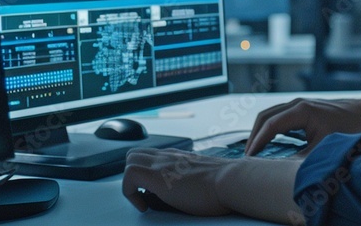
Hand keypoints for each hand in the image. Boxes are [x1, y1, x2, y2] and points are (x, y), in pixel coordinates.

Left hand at [122, 148, 302, 222]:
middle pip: (135, 154)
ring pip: (129, 160)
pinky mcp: (157, 176)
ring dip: (130, 180)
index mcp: (179, 157)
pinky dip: (129, 192)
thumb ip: (190, 178)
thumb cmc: (225, 185)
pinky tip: (143, 206)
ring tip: (142, 199)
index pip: (151, 154)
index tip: (151, 190)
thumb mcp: (204, 178)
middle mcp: (168, 156)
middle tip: (142, 192)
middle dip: (132, 173)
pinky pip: (128, 176)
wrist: (231, 181)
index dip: (145, 170)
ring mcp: (162, 164)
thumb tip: (179, 189)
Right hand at [245, 96, 360, 155]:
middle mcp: (301, 104)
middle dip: (254, 135)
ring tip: (256, 151)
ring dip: (263, 131)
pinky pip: (285, 118)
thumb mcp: (328, 149)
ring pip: (275, 115)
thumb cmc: (358, 129)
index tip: (248, 159)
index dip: (256, 142)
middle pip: (266, 117)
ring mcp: (306, 106)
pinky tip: (275, 144)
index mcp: (302, 110)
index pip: (269, 125)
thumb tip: (284, 171)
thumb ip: (303, 160)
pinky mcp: (312, 111)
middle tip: (246, 157)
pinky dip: (275, 129)